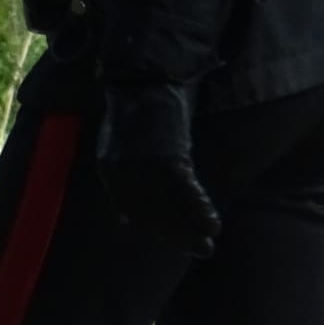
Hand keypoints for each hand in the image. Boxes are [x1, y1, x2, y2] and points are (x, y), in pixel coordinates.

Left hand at [98, 83, 219, 257]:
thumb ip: (126, 160)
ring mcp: (145, 167)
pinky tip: (214, 226)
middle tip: (198, 252)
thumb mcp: (123, 133)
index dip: (150, 226)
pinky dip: (200, 211)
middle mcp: (122, 173)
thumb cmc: (138, 97)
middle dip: (174, 237)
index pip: (128, 209)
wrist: (145, 72)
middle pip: (150, 216)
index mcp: (109, 166)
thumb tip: (127, 199)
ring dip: (189, 233)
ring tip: (208, 248)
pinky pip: (186, 194)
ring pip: (169, 211)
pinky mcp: (168, 158)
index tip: (168, 237)